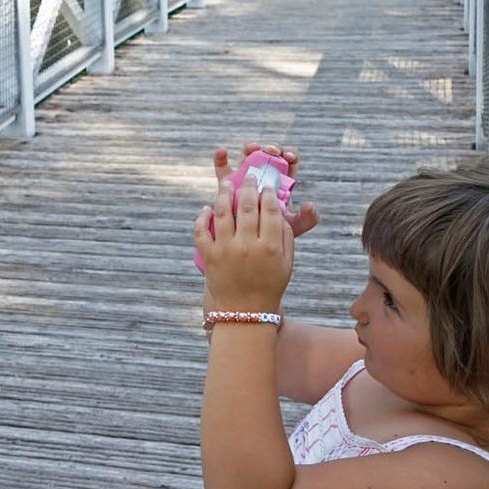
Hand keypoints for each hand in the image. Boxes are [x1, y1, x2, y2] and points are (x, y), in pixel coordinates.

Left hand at [195, 177, 293, 314]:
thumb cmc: (269, 286)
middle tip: (248, 175)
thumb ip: (286, 237)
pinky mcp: (208, 255)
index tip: (267, 185)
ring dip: (224, 194)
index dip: (269, 194)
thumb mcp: (286, 264)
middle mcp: (248, 246)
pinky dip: (203, 217)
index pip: (271, 211)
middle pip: (248, 207)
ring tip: (226, 182)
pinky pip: (202, 230)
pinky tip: (208, 208)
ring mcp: (226, 250)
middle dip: (248, 186)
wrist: (244, 312)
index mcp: (270, 247)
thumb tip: (281, 212)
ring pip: (223, 212)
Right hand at [213, 141, 318, 237]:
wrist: (250, 244)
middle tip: (271, 152)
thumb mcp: (293, 227)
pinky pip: (222, 167)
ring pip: (247, 156)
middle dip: (271, 149)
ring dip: (251, 148)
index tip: (289, 158)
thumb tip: (310, 205)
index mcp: (281, 182)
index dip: (290, 155)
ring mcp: (245, 177)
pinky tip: (223, 152)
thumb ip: (307, 219)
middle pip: (269, 155)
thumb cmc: (273, 233)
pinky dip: (220, 157)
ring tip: (252, 149)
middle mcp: (263, 176)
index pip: (288, 162)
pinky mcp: (228, 182)